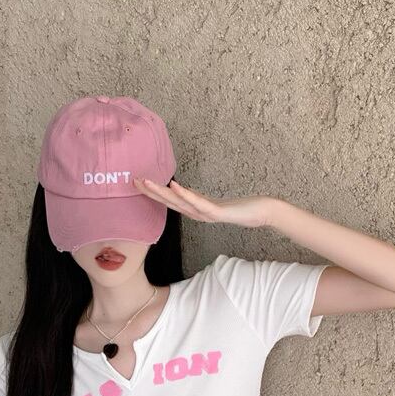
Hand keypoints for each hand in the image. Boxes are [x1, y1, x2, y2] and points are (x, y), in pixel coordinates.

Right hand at [133, 177, 274, 229]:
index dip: (154, 193)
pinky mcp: (217, 213)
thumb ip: (197, 198)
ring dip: (163, 193)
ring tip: (148, 183)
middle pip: (170, 203)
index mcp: (195, 210)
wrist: (259, 214)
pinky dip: (185, 195)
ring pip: (180, 204)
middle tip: (135, 182)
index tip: (138, 182)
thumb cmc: (239, 208)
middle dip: (152, 192)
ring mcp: (206, 214)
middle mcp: (197, 214)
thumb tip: (182, 191)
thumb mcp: (213, 201)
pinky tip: (175, 185)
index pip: (170, 201)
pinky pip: (198, 203)